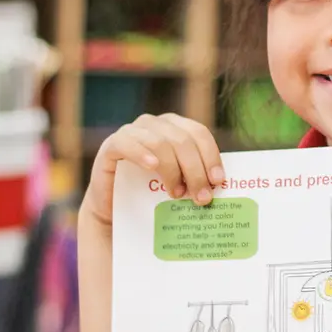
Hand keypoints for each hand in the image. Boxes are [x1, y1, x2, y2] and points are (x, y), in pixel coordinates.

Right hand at [82, 113, 223, 227]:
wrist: (116, 207)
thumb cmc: (152, 193)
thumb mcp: (179, 182)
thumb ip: (196, 177)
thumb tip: (220, 186)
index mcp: (176, 127)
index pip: (198, 133)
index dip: (211, 156)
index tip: (218, 181)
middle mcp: (155, 124)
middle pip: (182, 140)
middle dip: (195, 170)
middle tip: (201, 197)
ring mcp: (132, 131)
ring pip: (159, 143)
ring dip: (172, 170)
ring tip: (177, 193)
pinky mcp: (111, 145)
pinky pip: (127, 143)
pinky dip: (141, 154)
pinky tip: (152, 167)